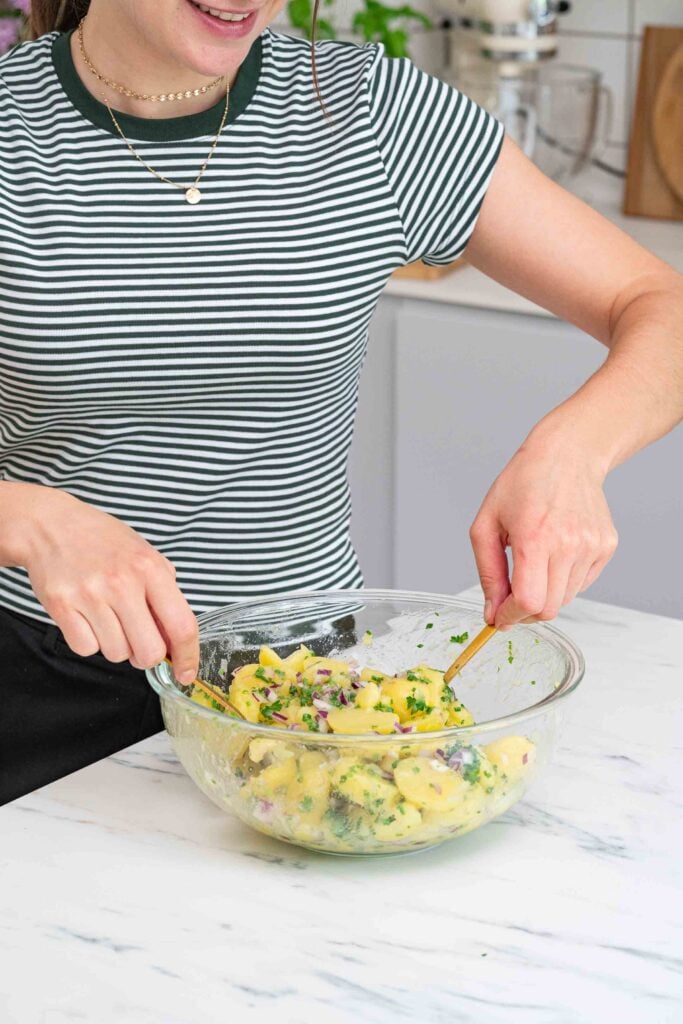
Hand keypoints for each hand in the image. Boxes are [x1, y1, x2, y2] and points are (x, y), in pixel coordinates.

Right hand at [15, 485, 198, 680]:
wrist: (51, 525)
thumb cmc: (103, 542)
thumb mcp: (145, 554)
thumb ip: (164, 593)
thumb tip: (175, 640)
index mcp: (151, 569)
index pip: (182, 626)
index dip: (188, 657)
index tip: (186, 674)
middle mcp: (122, 583)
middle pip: (148, 652)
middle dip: (147, 656)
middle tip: (139, 641)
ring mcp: (90, 595)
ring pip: (116, 654)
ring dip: (117, 645)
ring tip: (108, 618)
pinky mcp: (61, 606)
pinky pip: (86, 649)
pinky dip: (89, 642)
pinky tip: (87, 618)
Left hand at [469, 436, 618, 629]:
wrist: (567, 455)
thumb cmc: (522, 483)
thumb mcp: (486, 524)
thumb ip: (488, 573)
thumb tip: (493, 613)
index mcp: (535, 538)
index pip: (529, 601)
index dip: (510, 617)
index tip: (499, 618)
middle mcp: (568, 544)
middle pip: (549, 608)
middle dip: (524, 613)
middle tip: (511, 598)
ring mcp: (591, 546)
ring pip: (566, 599)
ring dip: (544, 595)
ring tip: (533, 565)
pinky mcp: (606, 547)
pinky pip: (582, 583)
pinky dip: (563, 580)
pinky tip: (554, 554)